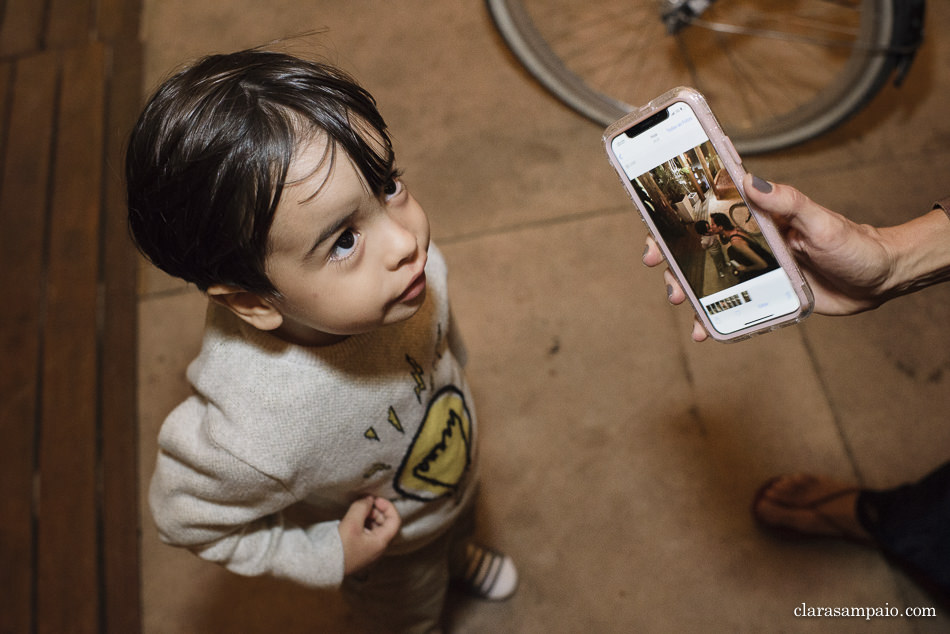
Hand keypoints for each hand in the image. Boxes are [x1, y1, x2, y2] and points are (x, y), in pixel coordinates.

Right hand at [338, 496, 400, 574]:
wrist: (324, 567)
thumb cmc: (340, 548)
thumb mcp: (351, 523)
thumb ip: (362, 507)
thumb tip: (368, 499)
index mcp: (381, 542)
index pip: (395, 520)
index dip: (387, 506)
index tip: (374, 500)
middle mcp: (379, 548)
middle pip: (386, 523)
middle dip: (377, 510)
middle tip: (363, 505)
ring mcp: (370, 550)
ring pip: (376, 528)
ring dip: (369, 517)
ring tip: (356, 512)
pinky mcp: (361, 551)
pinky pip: (368, 534)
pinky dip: (363, 524)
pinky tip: (353, 521)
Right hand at [644, 173, 949, 340]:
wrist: (878, 280)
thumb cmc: (853, 243)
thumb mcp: (820, 220)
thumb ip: (787, 202)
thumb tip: (752, 181)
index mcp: (757, 219)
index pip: (707, 212)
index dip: (675, 220)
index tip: (654, 231)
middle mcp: (749, 243)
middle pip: (698, 249)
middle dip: (672, 261)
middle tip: (660, 271)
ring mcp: (754, 271)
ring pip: (710, 280)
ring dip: (689, 292)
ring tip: (682, 304)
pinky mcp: (764, 296)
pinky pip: (732, 308)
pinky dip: (715, 320)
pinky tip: (704, 331)